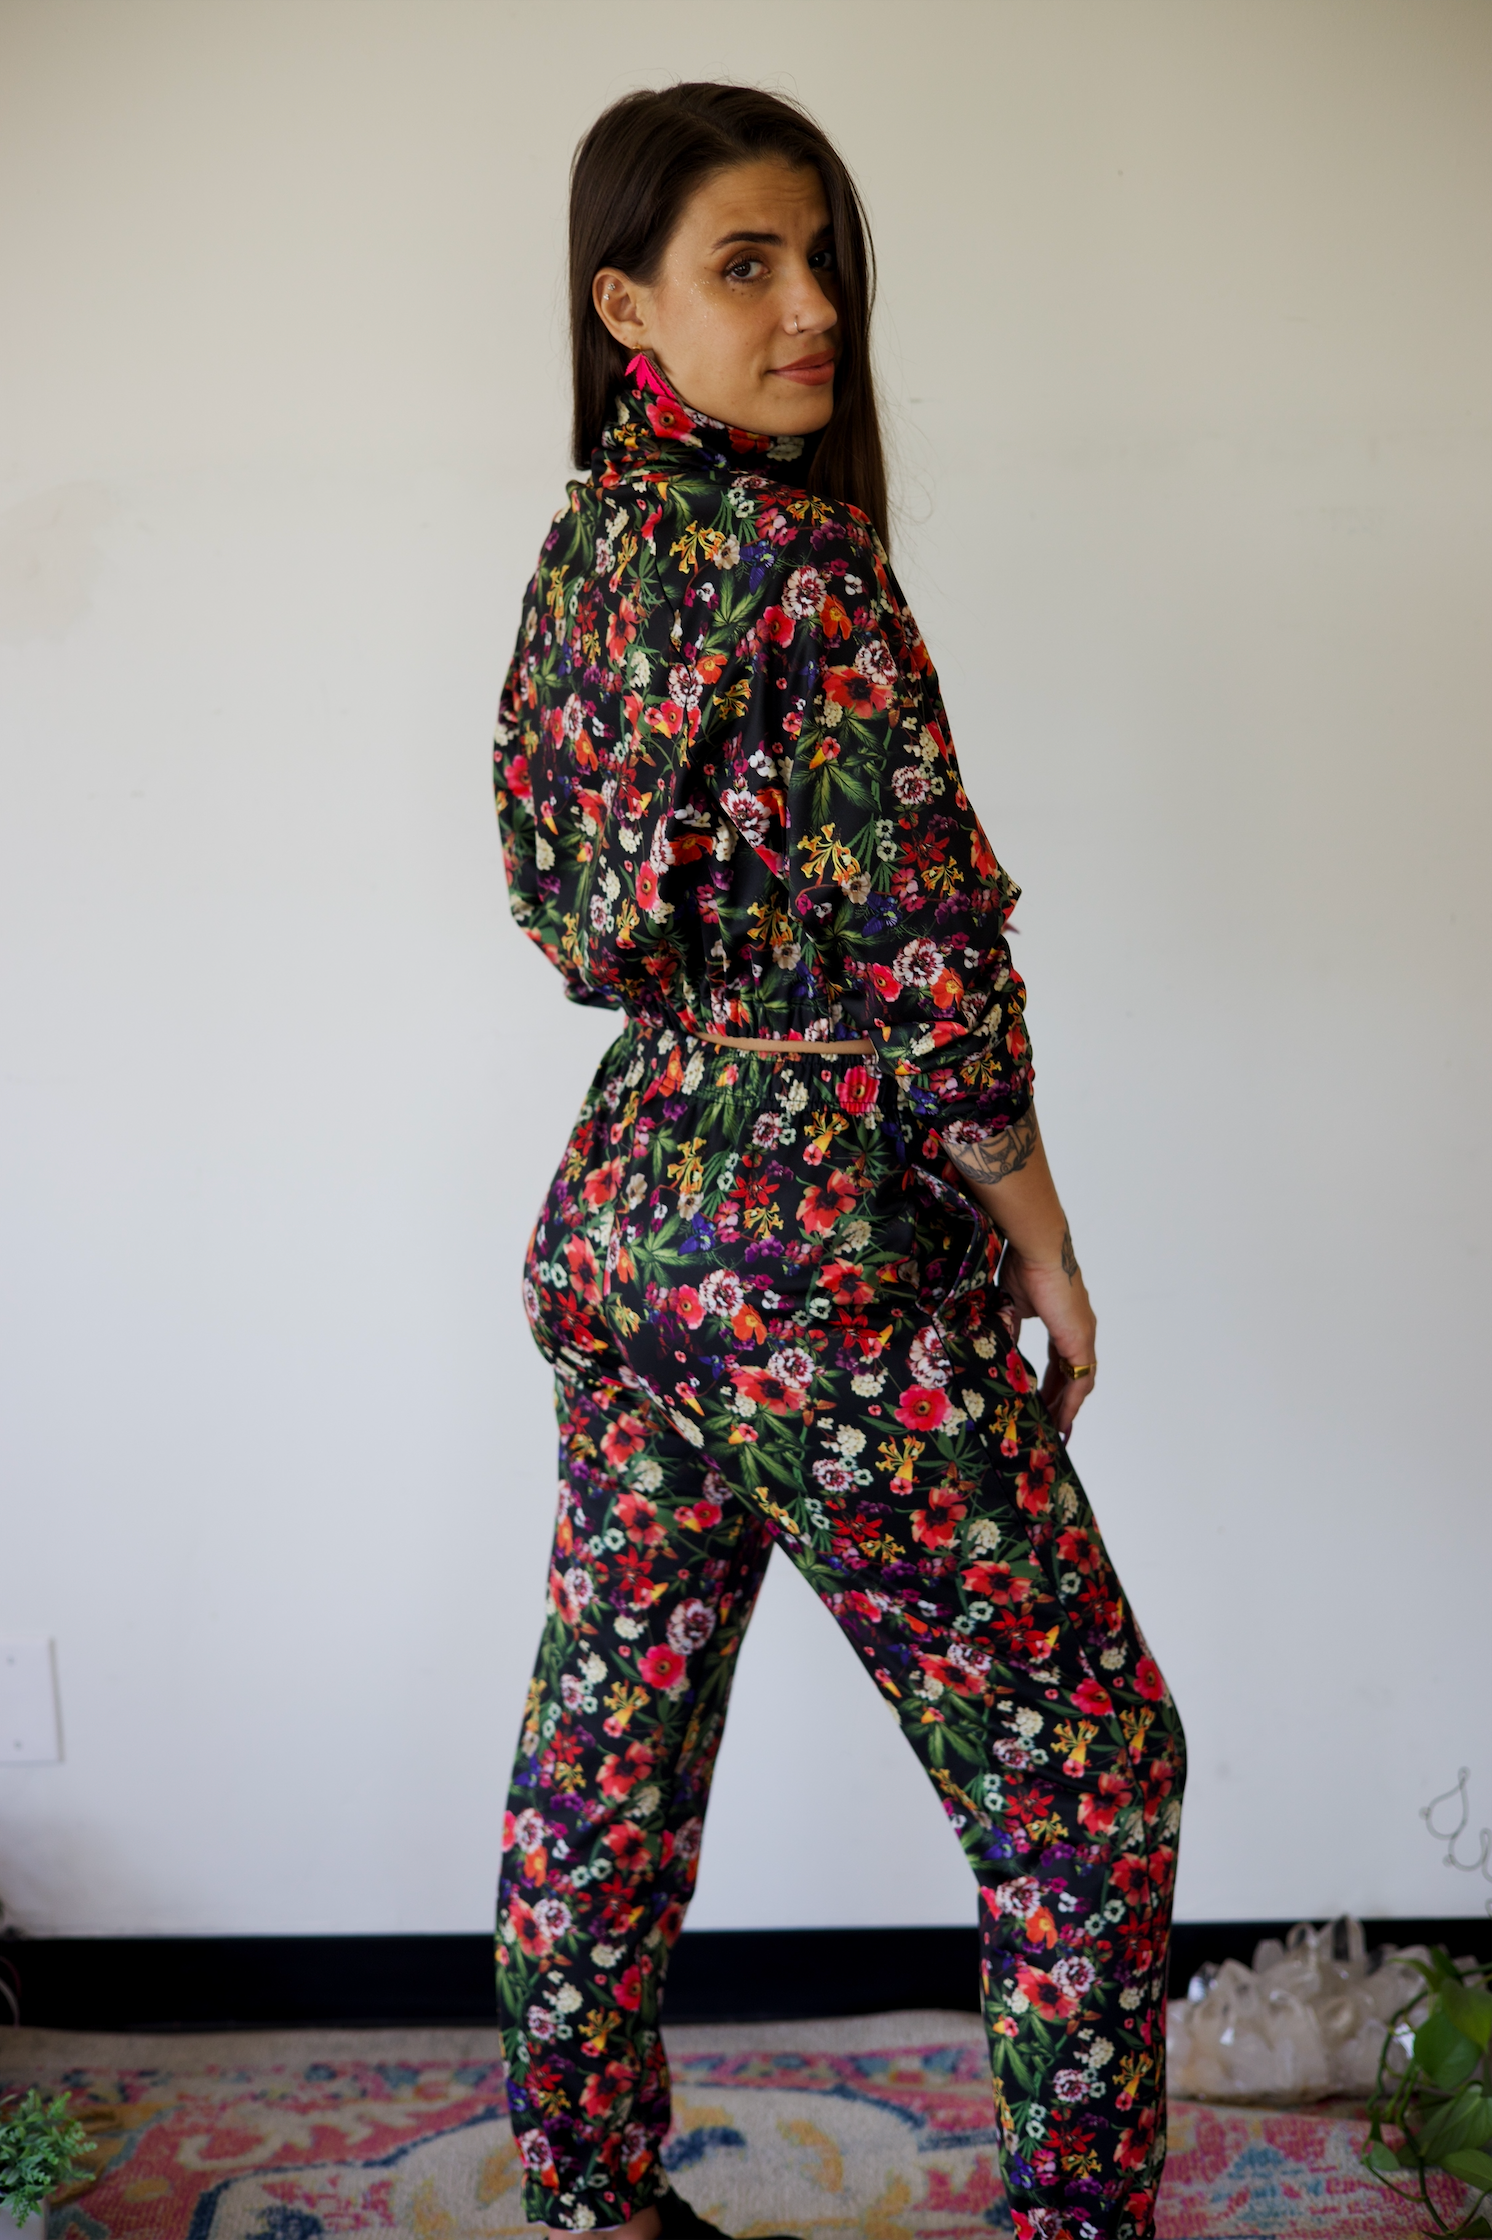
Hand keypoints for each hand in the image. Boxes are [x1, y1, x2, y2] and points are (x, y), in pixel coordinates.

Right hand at [997, 1235, 1097, 1440]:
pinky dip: (1071, 1402)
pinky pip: (1079, 1381)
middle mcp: (1079, 1331)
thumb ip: (1010, 1327)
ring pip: (1079, 1382)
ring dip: (1067, 1406)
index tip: (1043, 1400)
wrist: (1037, 1250)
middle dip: (1061, 1401)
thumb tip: (997, 1346)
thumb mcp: (1013, 1304)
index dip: (1053, 1382)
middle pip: (1073, 1376)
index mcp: (1064, 1322)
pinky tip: (1062, 1418)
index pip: (1062, 1361)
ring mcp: (1082, 1336)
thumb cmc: (1025, 1266)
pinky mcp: (1080, 1340)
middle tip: (1050, 1424)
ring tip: (1055, 1429)